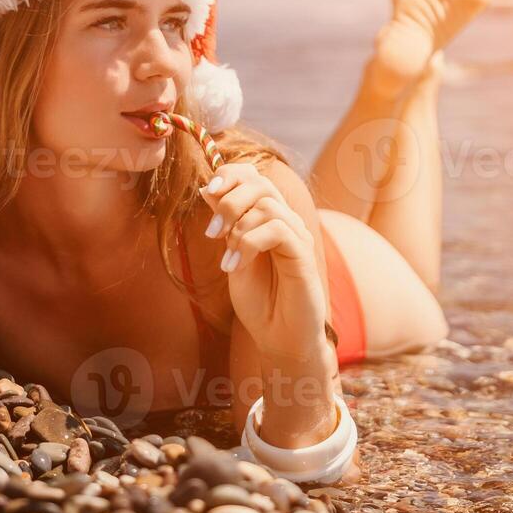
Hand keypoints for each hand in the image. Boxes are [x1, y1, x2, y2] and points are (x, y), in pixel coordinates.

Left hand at [199, 162, 328, 357]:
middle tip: (212, 232)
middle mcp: (286, 222)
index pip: (254, 176)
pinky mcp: (303, 255)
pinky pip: (278, 230)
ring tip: (226, 260)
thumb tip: (208, 188)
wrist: (279, 338)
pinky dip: (249, 244)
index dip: (230, 175)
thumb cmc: (259, 301)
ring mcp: (298, 237)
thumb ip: (226, 225)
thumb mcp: (233, 256)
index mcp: (269, 219)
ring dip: (237, 229)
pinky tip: (235, 266)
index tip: (208, 192)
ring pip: (267, 206)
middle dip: (229, 201)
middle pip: (261, 183)